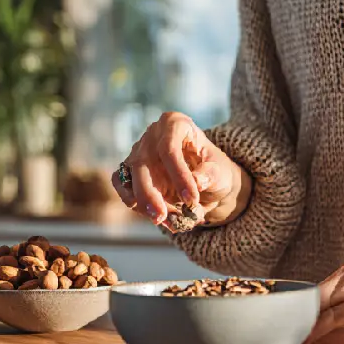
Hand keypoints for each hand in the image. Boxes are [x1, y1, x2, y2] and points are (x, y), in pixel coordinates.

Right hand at [110, 112, 249, 228]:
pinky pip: (122, 183)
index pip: (170, 148)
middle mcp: (152, 135)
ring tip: (159, 220)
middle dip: (150, 193)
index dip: (178, 175)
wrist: (206, 181)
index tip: (191, 200)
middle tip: (162, 217)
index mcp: (175, 124)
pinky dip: (131, 199)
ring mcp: (139, 152)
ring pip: (131, 175)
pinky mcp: (130, 170)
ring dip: (142, 200)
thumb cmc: (213, 170)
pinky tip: (145, 212)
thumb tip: (197, 181)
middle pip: (143, 163)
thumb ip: (210, 174)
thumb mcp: (221, 171)